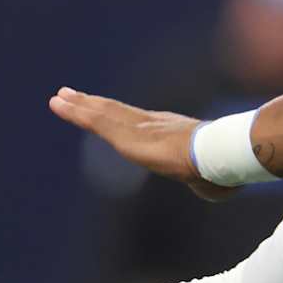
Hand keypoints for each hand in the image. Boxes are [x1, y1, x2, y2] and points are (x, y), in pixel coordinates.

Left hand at [47, 87, 236, 201]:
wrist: (220, 154)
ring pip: (102, 114)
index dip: (119, 115)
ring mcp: (138, 128)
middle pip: (116, 112)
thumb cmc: (224, 168)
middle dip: (94, 104)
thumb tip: (219, 188)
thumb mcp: (215, 178)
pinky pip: (96, 121)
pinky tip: (60, 105)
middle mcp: (152, 124)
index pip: (138, 122)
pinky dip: (76, 113)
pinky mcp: (126, 136)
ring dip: (78, 106)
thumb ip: (210, 182)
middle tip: (70, 95)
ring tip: (58, 98)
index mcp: (171, 132)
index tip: (105, 109)